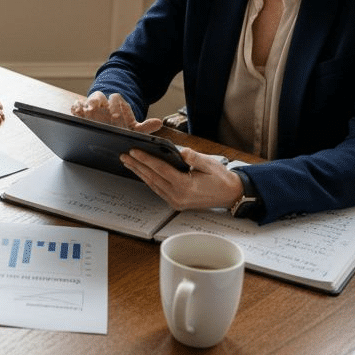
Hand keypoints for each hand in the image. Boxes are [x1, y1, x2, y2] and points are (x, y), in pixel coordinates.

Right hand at [71, 91, 163, 133]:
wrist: (109, 131)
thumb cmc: (121, 129)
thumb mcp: (133, 129)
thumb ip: (145, 127)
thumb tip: (159, 123)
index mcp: (117, 106)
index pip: (117, 99)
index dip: (116, 105)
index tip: (115, 116)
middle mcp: (105, 105)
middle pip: (101, 96)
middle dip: (100, 103)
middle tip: (96, 112)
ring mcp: (93, 108)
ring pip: (90, 99)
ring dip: (88, 103)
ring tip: (87, 111)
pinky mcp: (82, 113)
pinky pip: (77, 106)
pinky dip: (76, 107)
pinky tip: (77, 112)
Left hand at [119, 146, 243, 211]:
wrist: (230, 194)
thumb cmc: (221, 178)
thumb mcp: (209, 164)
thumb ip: (194, 157)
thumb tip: (180, 151)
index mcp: (185, 186)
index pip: (160, 170)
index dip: (146, 159)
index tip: (134, 151)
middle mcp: (178, 196)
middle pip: (152, 178)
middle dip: (137, 165)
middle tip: (124, 155)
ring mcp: (176, 201)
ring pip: (153, 185)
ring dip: (140, 173)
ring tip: (129, 162)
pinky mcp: (176, 203)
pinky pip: (158, 190)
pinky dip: (149, 180)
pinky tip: (142, 172)